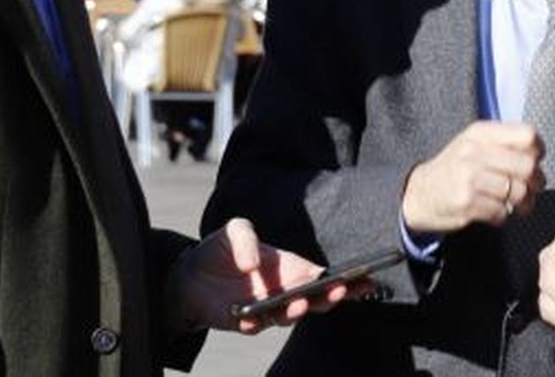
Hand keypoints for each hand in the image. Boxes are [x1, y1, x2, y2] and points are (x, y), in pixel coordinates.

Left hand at [165, 217, 349, 334]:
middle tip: (339, 290)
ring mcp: (265, 309)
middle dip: (330, 297)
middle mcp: (284, 291)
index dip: (346, 281)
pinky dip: (254, 323)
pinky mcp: (241, 321)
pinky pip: (252, 326)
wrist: (189, 274)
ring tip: (299, 302)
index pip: (324, 277)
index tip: (365, 279)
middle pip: (315, 301)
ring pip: (287, 316)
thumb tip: (255, 265)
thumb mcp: (235, 229)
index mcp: (291, 268)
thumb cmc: (222, 250)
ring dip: (295, 312)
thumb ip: (246, 237)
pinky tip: (252, 318)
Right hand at [401, 121, 543, 233]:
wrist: (419, 193)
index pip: (527, 136)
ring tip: (516, 204)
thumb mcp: (473, 144)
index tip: (534, 161)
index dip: (538, 151)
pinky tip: (495, 212)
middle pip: (527, 166)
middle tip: (532, 189)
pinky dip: (503, 216)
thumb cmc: (454, 168)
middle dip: (536, 182)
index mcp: (480, 133)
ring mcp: (469, 178)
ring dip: (523, 203)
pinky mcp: (466, 203)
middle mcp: (474, 152)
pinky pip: (502, 212)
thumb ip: (503, 143)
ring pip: (518, 192)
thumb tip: (539, 155)